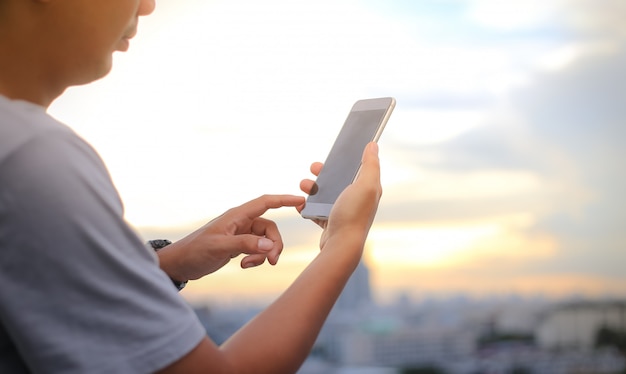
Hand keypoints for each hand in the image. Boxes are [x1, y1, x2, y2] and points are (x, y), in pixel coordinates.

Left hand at [157, 194, 304, 281]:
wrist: (180, 264)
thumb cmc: (195, 251)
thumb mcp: (220, 247)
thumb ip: (245, 245)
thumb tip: (270, 246)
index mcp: (237, 216)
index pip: (265, 203)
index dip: (284, 200)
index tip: (301, 201)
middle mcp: (241, 222)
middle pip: (270, 228)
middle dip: (274, 244)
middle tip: (271, 261)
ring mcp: (241, 234)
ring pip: (265, 240)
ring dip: (264, 254)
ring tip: (249, 265)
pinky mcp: (239, 245)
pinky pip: (258, 249)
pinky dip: (256, 258)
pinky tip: (244, 265)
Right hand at [299, 142, 381, 249]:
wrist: (341, 246)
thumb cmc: (353, 215)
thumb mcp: (365, 185)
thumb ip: (370, 164)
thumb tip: (373, 145)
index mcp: (367, 189)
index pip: (358, 168)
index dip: (346, 158)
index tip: (334, 152)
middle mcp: (357, 200)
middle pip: (339, 179)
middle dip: (324, 172)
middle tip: (313, 167)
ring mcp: (343, 211)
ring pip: (325, 194)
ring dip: (312, 188)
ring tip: (303, 186)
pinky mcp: (330, 222)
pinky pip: (315, 210)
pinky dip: (306, 206)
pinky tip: (300, 204)